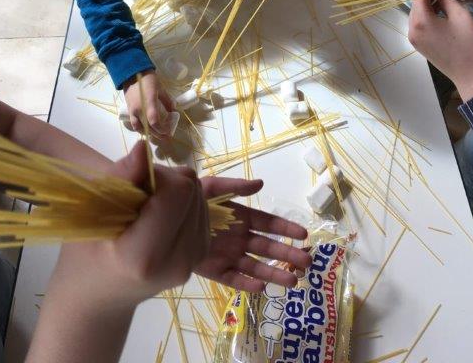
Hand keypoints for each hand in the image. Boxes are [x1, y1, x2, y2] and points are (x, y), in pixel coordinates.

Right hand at [52, 143, 208, 308]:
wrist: (99, 299)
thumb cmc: (86, 254)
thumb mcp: (89, 211)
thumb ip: (120, 177)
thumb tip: (144, 148)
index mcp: (144, 254)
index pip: (177, 192)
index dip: (159, 176)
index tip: (136, 183)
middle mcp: (177, 261)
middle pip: (192, 190)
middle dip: (168, 180)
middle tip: (140, 192)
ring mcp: (193, 261)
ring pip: (200, 196)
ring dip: (177, 190)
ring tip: (149, 206)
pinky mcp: (201, 256)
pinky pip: (202, 209)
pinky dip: (184, 203)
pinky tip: (161, 216)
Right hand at [123, 70, 173, 133]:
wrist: (132, 74)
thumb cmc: (148, 80)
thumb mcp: (161, 89)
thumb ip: (167, 101)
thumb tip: (173, 110)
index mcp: (149, 103)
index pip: (154, 121)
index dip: (161, 129)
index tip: (168, 132)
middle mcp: (139, 109)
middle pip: (148, 127)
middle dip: (157, 134)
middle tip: (166, 137)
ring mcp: (133, 110)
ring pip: (139, 128)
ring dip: (148, 133)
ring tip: (156, 134)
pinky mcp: (129, 110)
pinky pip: (134, 123)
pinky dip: (140, 128)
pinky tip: (146, 128)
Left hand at [196, 176, 310, 291]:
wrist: (164, 218)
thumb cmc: (190, 200)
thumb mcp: (212, 187)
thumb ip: (236, 187)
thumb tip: (261, 184)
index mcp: (241, 217)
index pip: (269, 224)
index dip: (286, 229)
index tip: (303, 235)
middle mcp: (239, 238)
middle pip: (268, 248)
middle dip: (288, 255)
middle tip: (307, 262)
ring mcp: (229, 255)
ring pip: (256, 266)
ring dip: (274, 273)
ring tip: (293, 281)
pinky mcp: (215, 271)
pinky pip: (234, 279)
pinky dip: (247, 284)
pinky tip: (261, 288)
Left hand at [409, 0, 472, 102]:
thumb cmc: (471, 45)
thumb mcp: (461, 15)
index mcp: (420, 21)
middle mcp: (412, 30)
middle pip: (416, 4)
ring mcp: (415, 40)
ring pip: (418, 14)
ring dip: (428, 4)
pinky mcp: (421, 47)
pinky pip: (421, 25)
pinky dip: (429, 15)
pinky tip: (443, 11)